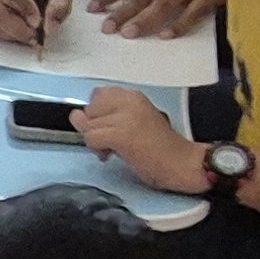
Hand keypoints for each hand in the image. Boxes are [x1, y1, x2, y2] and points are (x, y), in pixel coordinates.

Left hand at [78, 87, 203, 193]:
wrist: (182, 164)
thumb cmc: (161, 148)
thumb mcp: (134, 123)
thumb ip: (108, 117)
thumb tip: (77, 117)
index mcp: (133, 96)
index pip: (97, 95)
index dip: (98, 113)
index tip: (109, 126)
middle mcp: (128, 101)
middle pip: (89, 109)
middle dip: (94, 126)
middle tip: (110, 141)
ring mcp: (124, 116)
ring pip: (88, 125)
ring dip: (95, 141)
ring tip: (113, 149)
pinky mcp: (121, 133)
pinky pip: (91, 138)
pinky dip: (97, 148)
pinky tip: (111, 154)